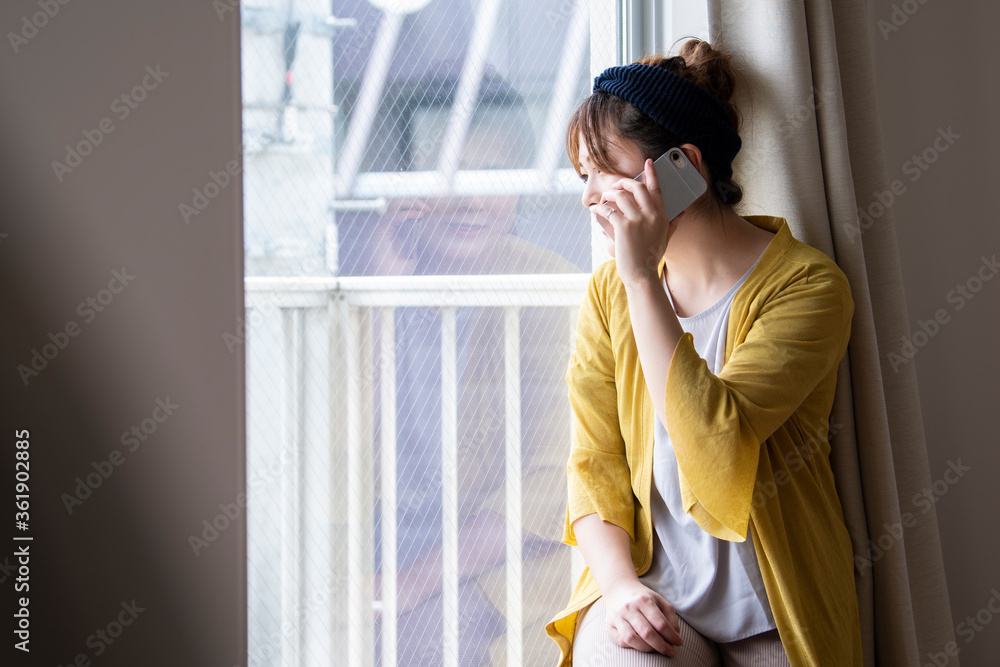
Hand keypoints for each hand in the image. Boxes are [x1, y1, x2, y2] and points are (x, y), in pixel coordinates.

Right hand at [370, 198, 428, 275]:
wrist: (390, 285)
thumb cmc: (399, 273)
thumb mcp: (411, 251)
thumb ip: (414, 236)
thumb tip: (420, 220)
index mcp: (390, 231)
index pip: (399, 210)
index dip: (413, 207)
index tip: (427, 210)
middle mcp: (384, 228)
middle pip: (396, 204)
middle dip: (413, 202)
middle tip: (427, 208)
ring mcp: (381, 229)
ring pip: (393, 205)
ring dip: (410, 204)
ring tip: (424, 210)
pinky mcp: (381, 233)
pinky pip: (393, 216)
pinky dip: (407, 213)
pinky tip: (418, 216)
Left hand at [590, 158, 669, 288]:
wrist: (641, 275)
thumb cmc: (650, 257)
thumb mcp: (665, 238)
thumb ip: (673, 223)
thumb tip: (682, 212)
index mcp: (662, 216)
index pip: (657, 189)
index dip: (652, 174)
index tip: (648, 162)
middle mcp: (652, 215)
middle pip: (637, 187)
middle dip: (624, 182)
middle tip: (615, 185)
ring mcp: (638, 220)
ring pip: (621, 195)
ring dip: (609, 194)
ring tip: (603, 199)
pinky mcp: (624, 227)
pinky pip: (608, 210)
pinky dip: (599, 209)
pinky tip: (595, 210)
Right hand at [602, 579, 682, 655]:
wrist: (619, 589)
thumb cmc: (642, 598)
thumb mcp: (659, 600)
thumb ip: (670, 617)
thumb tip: (675, 635)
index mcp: (643, 600)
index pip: (660, 623)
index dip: (672, 636)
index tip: (679, 643)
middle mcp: (629, 607)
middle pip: (647, 633)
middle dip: (662, 646)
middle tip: (670, 651)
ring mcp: (617, 617)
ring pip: (632, 639)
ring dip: (647, 649)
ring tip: (656, 649)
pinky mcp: (609, 625)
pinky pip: (621, 641)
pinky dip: (633, 647)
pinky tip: (641, 645)